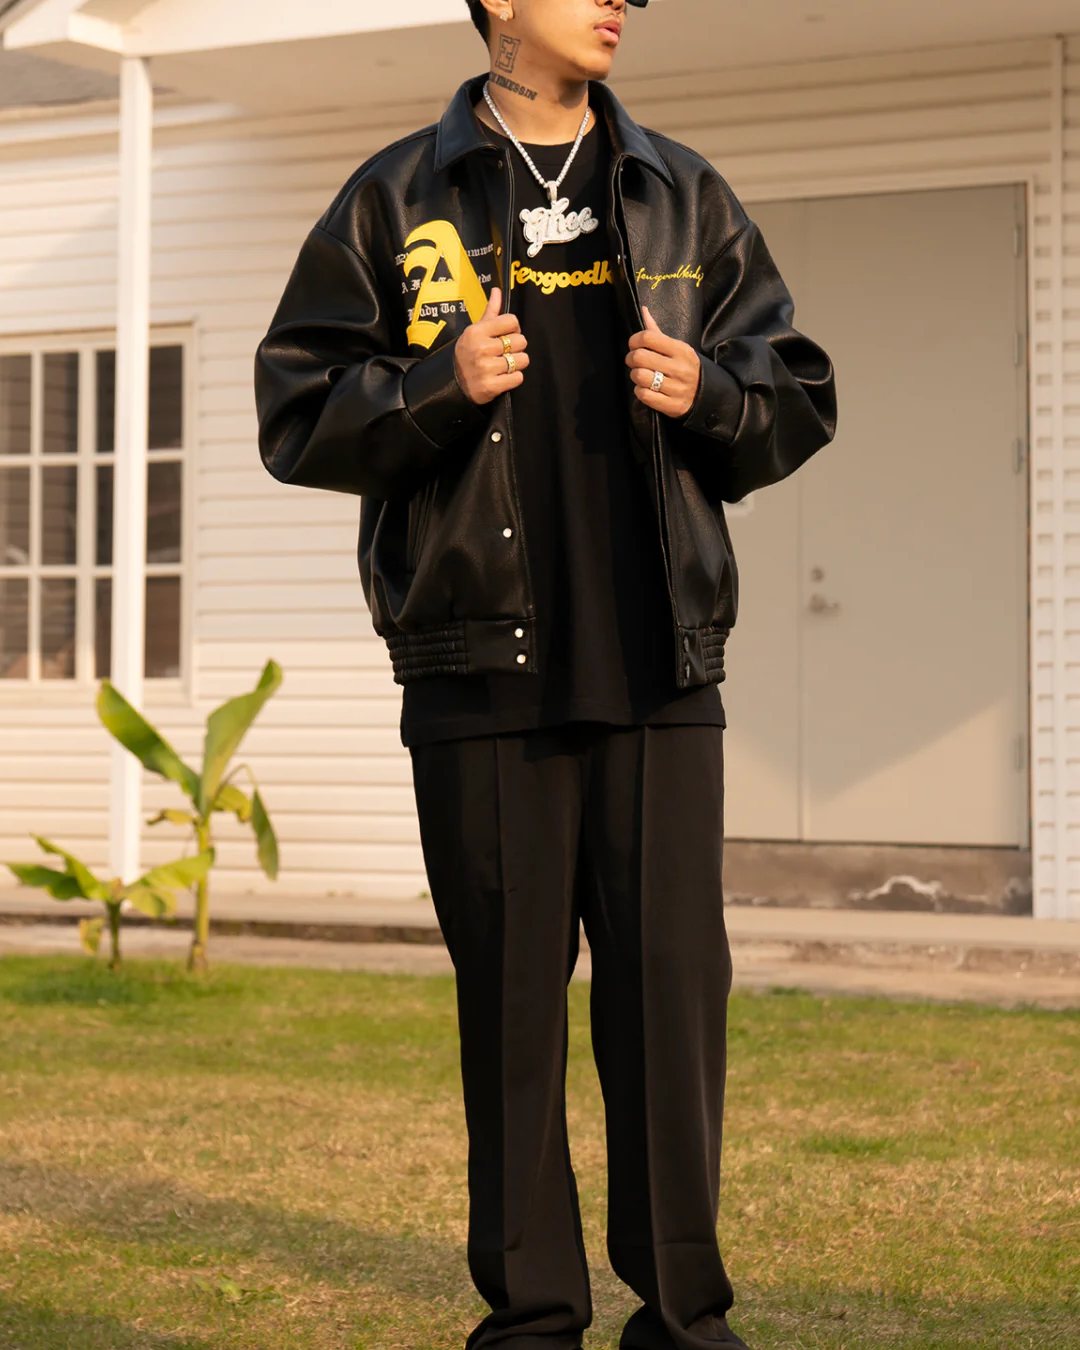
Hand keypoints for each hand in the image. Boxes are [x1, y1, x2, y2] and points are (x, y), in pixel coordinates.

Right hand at [454, 287, 528, 404]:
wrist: (453, 383)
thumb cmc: (468, 353)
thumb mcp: (475, 331)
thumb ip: (490, 312)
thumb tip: (497, 290)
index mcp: (477, 331)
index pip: (512, 321)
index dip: (513, 328)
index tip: (507, 334)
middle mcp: (481, 348)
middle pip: (521, 341)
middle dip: (516, 347)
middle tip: (505, 352)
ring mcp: (486, 368)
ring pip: (522, 360)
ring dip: (517, 363)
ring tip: (505, 365)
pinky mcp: (491, 386)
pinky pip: (518, 378)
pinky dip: (514, 378)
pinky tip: (503, 377)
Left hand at [626, 306, 701, 418]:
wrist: (708, 395)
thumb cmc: (686, 367)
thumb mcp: (678, 348)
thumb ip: (658, 332)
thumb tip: (644, 309)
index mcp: (681, 350)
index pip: (647, 337)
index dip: (634, 340)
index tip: (634, 345)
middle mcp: (680, 368)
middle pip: (639, 357)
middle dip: (631, 358)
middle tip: (633, 361)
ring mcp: (676, 388)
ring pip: (639, 376)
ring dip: (635, 375)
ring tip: (641, 375)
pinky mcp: (672, 405)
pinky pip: (643, 395)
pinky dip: (640, 391)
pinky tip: (645, 388)